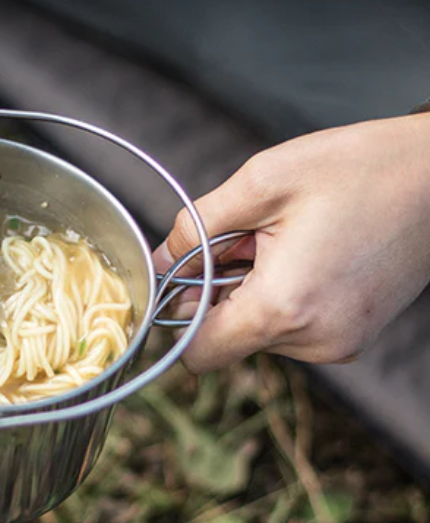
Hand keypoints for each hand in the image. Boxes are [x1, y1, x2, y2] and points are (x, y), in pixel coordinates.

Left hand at [153, 114, 429, 370]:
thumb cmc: (362, 168)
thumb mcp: (261, 182)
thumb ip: (196, 228)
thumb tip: (160, 261)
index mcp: (284, 309)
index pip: (199, 354)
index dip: (178, 316)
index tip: (185, 276)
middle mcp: (314, 341)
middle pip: (227, 338)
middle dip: (221, 290)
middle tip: (250, 237)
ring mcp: (339, 343)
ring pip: (259, 330)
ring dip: (253, 288)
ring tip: (287, 239)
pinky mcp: (353, 335)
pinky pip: (292, 326)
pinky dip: (282, 294)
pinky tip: (306, 252)